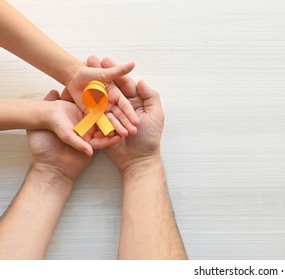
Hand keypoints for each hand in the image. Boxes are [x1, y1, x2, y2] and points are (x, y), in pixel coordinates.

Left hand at [28, 90, 120, 182]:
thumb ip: (48, 107)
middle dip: (108, 114)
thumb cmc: (42, 147)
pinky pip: (103, 142)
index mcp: (71, 119)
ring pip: (103, 129)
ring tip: (123, 123)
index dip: (95, 102)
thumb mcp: (42, 123)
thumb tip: (54, 90)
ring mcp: (87, 137)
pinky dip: (110, 140)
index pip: (86, 108)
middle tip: (119, 108)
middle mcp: (81, 127)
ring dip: (113, 127)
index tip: (104, 94)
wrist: (48, 168)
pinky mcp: (91, 148)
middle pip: (97, 117)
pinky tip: (117, 136)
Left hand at [63, 58, 139, 136]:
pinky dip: (104, 128)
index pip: (125, 105)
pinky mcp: (93, 113)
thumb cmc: (88, 73)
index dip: (131, 113)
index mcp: (115, 94)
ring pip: (111, 120)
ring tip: (125, 135)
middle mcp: (110, 102)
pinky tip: (110, 136)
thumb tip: (134, 63)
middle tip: (134, 132)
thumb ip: (118, 70)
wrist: (72, 77)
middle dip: (127, 123)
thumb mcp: (104, 73)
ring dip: (118, 127)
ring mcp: (102, 109)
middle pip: (120, 115)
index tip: (137, 122)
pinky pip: (99, 122)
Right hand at [86, 56, 163, 172]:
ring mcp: (111, 114)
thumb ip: (150, 97)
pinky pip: (94, 112)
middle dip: (100, 73)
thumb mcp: (155, 115)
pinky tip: (76, 89)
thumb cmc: (150, 137)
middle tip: (88, 59)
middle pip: (110, 87)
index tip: (104, 59)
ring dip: (90, 83)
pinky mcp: (102, 124)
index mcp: (136, 101)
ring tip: (79, 70)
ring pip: (100, 96)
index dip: (115, 71)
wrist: (138, 160)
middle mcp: (122, 105)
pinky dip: (86, 102)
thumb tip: (140, 80)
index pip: (124, 83)